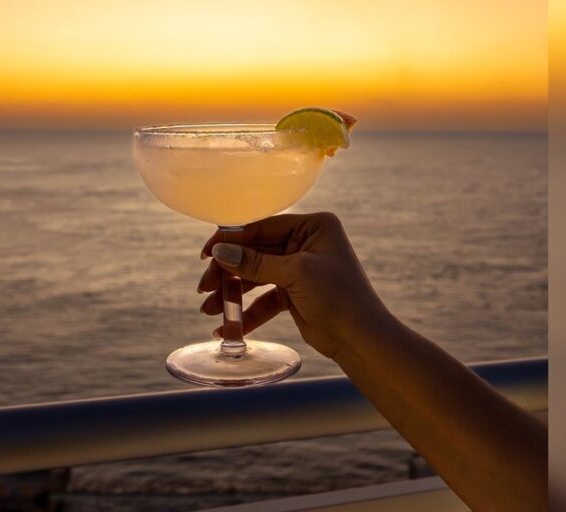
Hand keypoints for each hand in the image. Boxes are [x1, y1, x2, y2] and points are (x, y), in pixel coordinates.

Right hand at [197, 212, 389, 359]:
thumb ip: (255, 262)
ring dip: (232, 293)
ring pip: (256, 276)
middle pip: (255, 251)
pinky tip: (228, 327)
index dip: (232, 239)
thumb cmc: (339, 297)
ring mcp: (299, 268)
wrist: (362, 340)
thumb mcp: (295, 274)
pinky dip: (248, 311)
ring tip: (209, 310)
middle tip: (204, 287)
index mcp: (313, 226)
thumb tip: (219, 251)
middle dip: (228, 271)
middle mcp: (306, 242)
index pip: (262, 226)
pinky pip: (264, 298)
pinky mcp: (295, 293)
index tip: (207, 253)